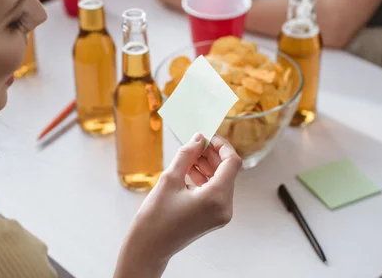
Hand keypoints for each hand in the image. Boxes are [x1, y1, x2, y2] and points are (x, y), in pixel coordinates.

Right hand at [116, 134, 241, 276]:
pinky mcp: (214, 218)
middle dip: (213, 155)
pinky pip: (216, 191)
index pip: (232, 163)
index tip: (208, 136)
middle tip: (195, 143)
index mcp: (216, 198)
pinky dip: (206, 179)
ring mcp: (220, 215)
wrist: (149, 246)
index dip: (222, 145)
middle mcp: (224, 208)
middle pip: (228, 171)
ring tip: (189, 157)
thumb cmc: (155, 217)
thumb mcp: (169, 179)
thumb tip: (198, 138)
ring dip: (208, 166)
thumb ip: (187, 155)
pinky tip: (189, 171)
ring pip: (222, 180)